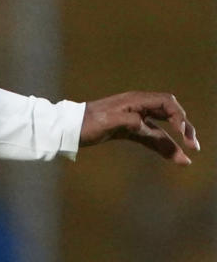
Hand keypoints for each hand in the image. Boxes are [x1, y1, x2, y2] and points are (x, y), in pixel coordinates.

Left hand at [80, 92, 197, 164]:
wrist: (69, 127)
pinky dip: (161, 147)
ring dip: (174, 144)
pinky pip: (150, 138)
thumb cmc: (86, 122)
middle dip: (184, 129)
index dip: (178, 117)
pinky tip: (171, 158)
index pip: (166, 104)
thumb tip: (143, 124)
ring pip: (161, 131)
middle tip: (193, 146)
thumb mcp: (106, 121)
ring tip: (185, 161)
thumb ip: (125, 121)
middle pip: (170, 115)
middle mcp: (140, 107)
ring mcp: (135, 119)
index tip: (183, 133)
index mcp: (136, 100)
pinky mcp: (129, 131)